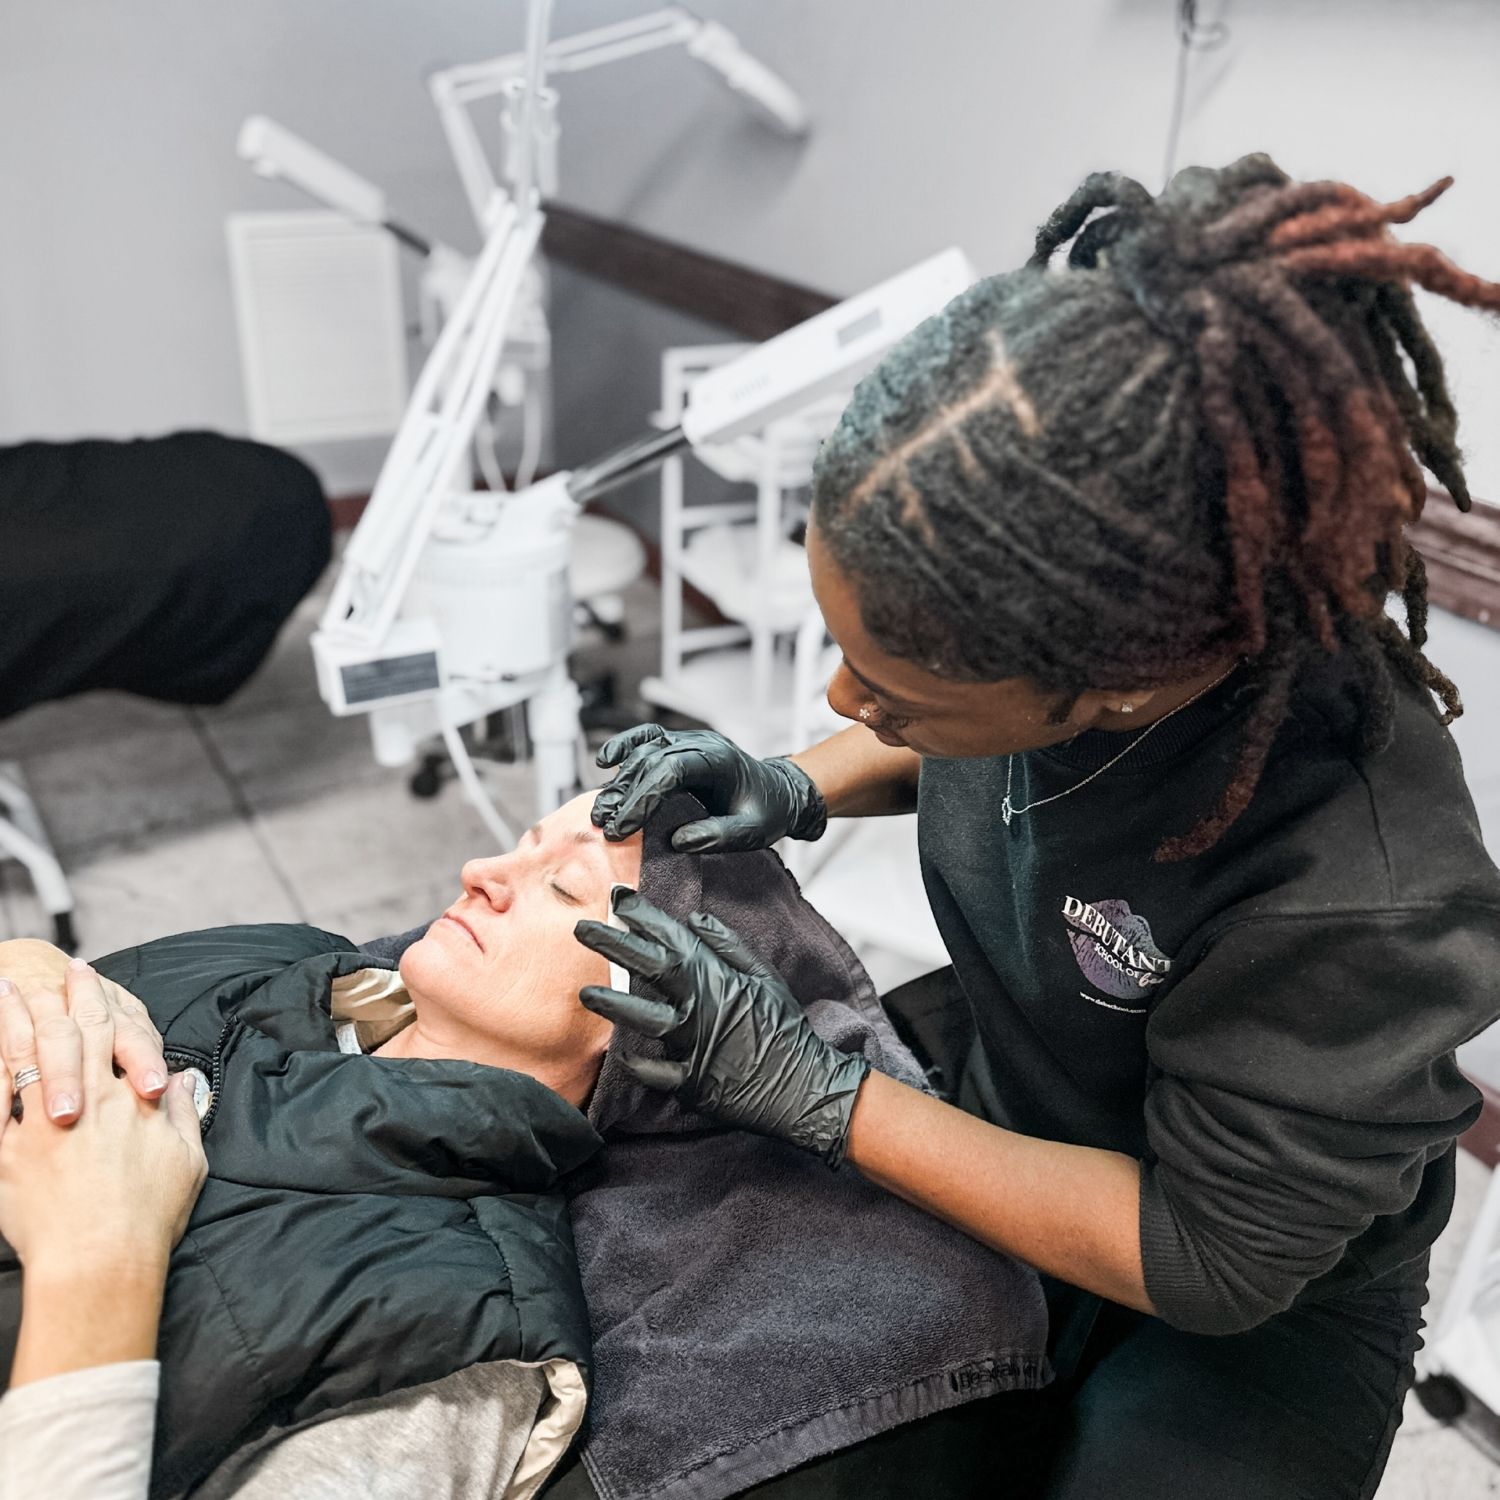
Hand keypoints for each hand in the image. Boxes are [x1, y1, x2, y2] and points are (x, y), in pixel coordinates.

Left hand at [0, 964, 206, 1276]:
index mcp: (126, 1097)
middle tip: (43, 971)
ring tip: (4, 991)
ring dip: (12, 1018)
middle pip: (66, 1031)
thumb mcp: (186, 1159)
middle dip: (54, 995)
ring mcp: (41, 1124)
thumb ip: (181, 1113)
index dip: (95, 998)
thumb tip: (182, 1081)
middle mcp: (84, 1099)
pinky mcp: (9, 1153)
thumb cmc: (149, 1215)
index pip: (110, 1029)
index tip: (85, 975)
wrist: (103, 1260)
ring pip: (23, 1055)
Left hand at [574, 891, 868, 1163]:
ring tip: (584, 993)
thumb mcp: (766, 978)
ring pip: (645, 1019)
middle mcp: (700, 1007)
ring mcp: (693, 1045)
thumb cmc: (786, 1029)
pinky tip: (625, 1054)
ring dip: (613, 1003)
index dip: (643, 915)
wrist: (803, 1087)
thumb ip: (730, 946)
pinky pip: (656, 1072)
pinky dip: (641, 1063)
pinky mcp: (690, 1082)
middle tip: (581, 928)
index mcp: (717, 978)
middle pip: (650, 968)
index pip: (672, 938)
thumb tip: (696, 919)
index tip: (618, 896)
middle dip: (614, 944)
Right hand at [591, 725, 827, 851]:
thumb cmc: (769, 811)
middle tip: (604, 825)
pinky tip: (605, 762)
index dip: (643, 798)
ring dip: (620, 781)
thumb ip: (718, 835)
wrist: (781, 792)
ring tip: (601, 811)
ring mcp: (689, 742)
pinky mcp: (680, 747)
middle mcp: (700, 744)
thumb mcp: (753, 831)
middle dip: (624, 795)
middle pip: (651, 761)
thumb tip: (678, 841)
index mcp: (719, 760)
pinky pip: (647, 739)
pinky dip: (625, 747)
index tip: (624, 827)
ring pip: (644, 751)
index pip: (671, 771)